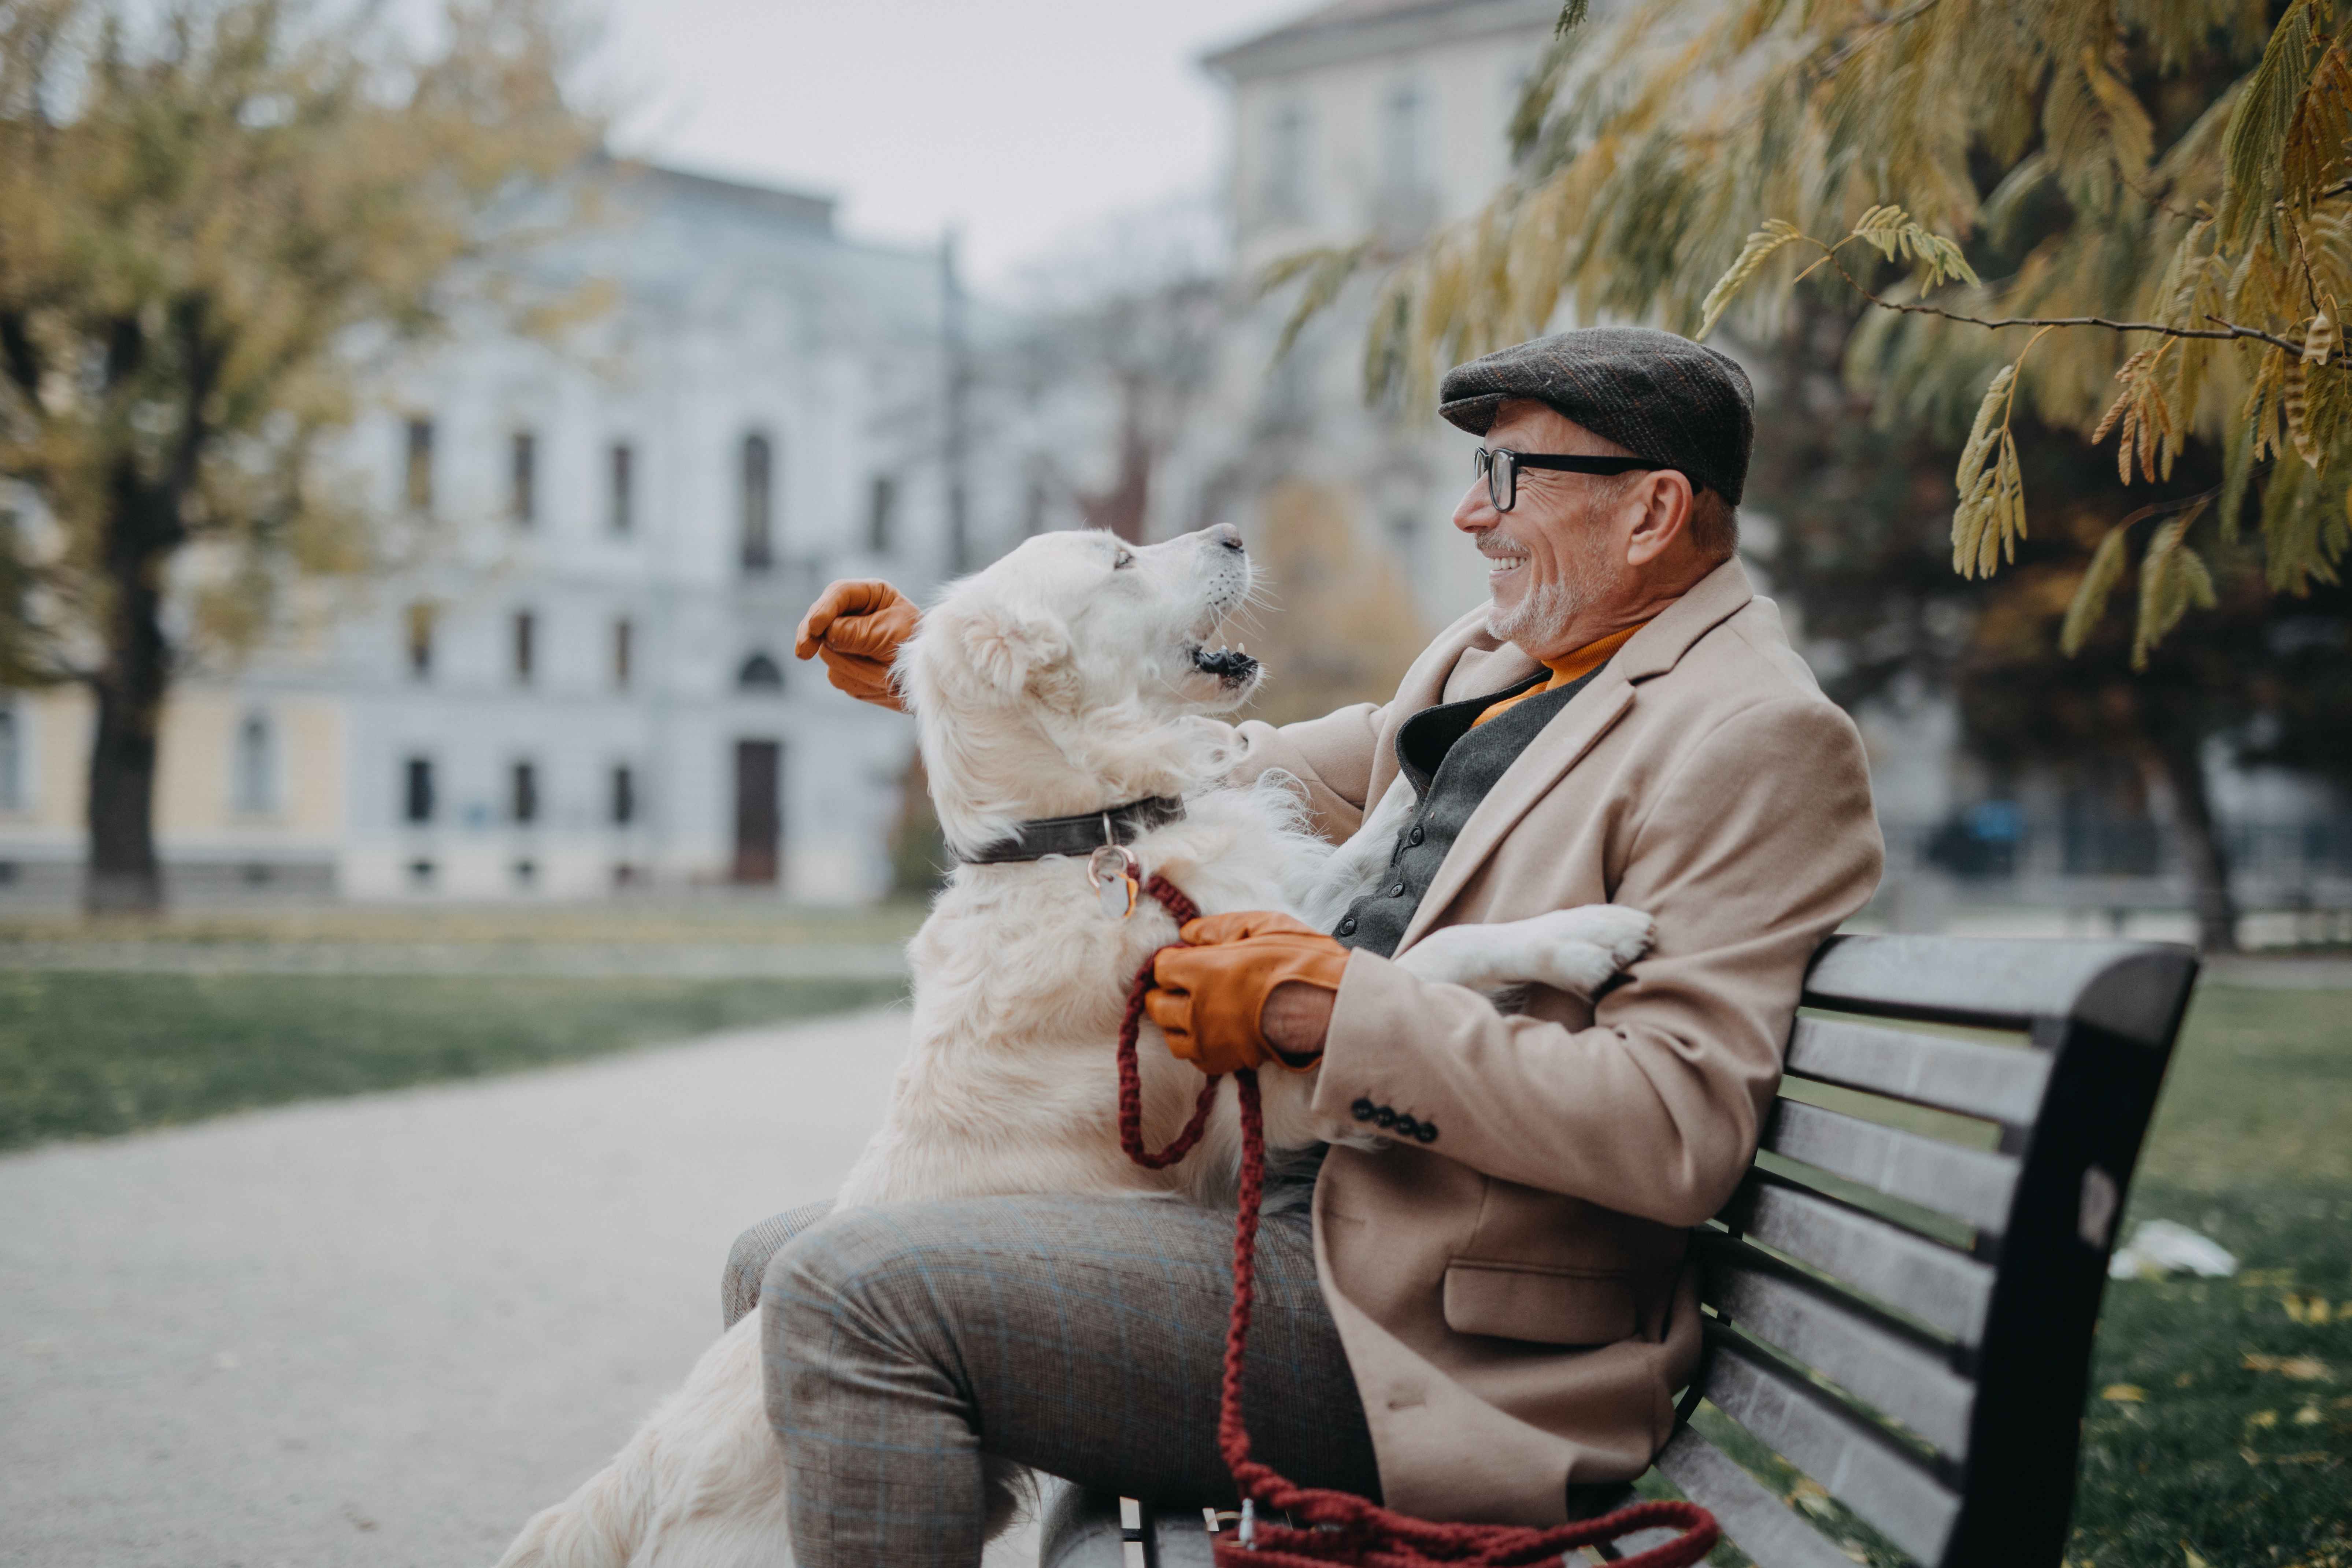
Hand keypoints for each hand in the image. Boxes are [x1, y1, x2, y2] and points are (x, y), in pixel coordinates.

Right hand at [794, 580, 919, 710]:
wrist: (929, 683)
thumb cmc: (917, 648)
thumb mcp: (890, 634)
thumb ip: (856, 632)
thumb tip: (825, 635)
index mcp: (871, 595)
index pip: (838, 594)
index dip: (822, 610)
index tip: (814, 628)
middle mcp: (855, 616)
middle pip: (822, 625)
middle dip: (829, 642)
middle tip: (804, 653)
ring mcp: (847, 643)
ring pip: (828, 655)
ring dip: (855, 667)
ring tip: (885, 670)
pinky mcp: (847, 667)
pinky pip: (839, 676)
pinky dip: (859, 681)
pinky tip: (880, 681)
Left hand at [1144, 911, 1348, 1076]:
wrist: (1331, 1008)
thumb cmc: (1302, 963)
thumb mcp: (1263, 926)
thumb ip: (1219, 928)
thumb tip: (1188, 933)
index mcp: (1202, 971)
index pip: (1161, 968)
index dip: (1173, 960)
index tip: (1188, 957)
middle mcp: (1197, 1009)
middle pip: (1157, 1004)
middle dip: (1166, 991)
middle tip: (1185, 983)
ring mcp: (1209, 1040)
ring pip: (1171, 1035)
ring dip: (1177, 1021)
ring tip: (1196, 1010)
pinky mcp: (1225, 1063)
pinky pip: (1194, 1058)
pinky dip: (1197, 1046)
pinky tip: (1213, 1032)